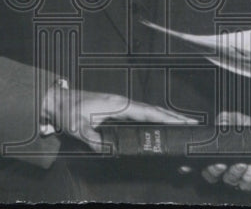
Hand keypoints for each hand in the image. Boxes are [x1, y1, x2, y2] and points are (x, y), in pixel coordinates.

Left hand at [42, 86, 195, 151]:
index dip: (166, 117)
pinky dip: (153, 117)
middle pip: (153, 109)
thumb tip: (108, 150)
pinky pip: (140, 113)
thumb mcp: (79, 128)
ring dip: (165, 116)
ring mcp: (120, 104)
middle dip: (173, 116)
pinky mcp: (116, 108)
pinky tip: (159, 124)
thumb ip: (94, 139)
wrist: (57, 100)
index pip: (147, 112)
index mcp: (118, 104)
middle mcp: (122, 102)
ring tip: (183, 124)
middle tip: (193, 124)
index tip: (183, 121)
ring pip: (148, 110)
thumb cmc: (68, 111)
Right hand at [196, 112, 250, 192]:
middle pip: (211, 175)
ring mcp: (238, 176)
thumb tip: (219, 121)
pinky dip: (247, 177)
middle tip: (222, 163)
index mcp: (219, 153)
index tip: (193, 164)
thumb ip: (228, 118)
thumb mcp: (241, 120)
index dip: (193, 165)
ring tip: (243, 162)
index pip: (201, 162)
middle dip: (214, 170)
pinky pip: (246, 185)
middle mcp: (226, 167)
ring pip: (229, 180)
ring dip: (235, 172)